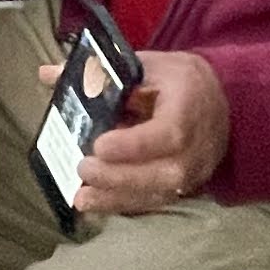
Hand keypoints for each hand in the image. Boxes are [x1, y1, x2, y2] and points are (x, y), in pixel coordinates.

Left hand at [76, 51, 229, 215]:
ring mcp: (193, 172)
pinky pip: (155, 201)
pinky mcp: (184, 187)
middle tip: (83, 169)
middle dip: (119, 176)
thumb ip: (99, 72)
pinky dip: (124, 204)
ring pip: (158, 193)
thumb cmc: (178, 79)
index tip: (100, 145)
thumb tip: (47, 73)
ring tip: (82, 199)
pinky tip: (96, 205)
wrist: (222, 100)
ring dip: (117, 198)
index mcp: (189, 107)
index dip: (135, 144)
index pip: (169, 133)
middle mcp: (197, 146)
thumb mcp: (146, 65)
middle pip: (163, 172)